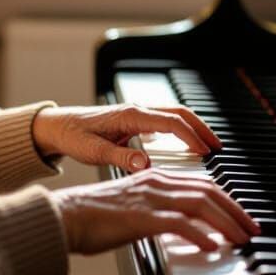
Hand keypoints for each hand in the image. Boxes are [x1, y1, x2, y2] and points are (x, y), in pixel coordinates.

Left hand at [32, 104, 220, 172]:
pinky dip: (181, 129)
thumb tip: (145, 164)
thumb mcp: (93, 151)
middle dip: (200, 127)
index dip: (190, 137)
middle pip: (178, 112)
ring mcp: (136, 114)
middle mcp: (136, 110)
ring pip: (173, 114)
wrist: (57, 126)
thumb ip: (120, 158)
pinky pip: (164, 120)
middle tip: (218, 147)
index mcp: (129, 116)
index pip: (169, 122)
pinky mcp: (134, 120)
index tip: (205, 152)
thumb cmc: (73, 136)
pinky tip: (186, 144)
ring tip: (209, 146)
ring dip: (193, 127)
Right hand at [54, 170, 259, 255]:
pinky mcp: (140, 217)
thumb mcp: (130, 207)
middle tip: (252, 229)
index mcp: (153, 177)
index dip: (227, 199)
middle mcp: (155, 182)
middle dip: (235, 210)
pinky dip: (200, 235)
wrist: (64, 216)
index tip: (242, 217)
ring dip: (226, 222)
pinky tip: (211, 247)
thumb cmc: (92, 217)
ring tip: (240, 239)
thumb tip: (182, 229)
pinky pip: (179, 223)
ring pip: (200, 204)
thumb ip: (156, 211)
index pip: (201, 183)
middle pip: (208, 190)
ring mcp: (148, 198)